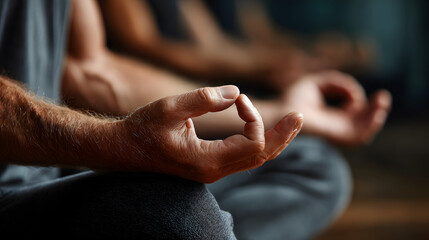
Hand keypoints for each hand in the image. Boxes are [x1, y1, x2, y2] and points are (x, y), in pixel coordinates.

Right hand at [116, 86, 302, 182]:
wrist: (124, 150)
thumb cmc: (142, 129)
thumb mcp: (169, 108)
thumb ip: (203, 99)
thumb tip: (235, 92)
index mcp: (206, 161)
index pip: (252, 142)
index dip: (253, 116)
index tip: (236, 99)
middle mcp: (213, 171)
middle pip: (261, 156)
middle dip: (282, 135)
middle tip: (299, 116)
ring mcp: (212, 171)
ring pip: (254, 159)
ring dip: (273, 139)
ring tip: (290, 123)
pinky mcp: (209, 165)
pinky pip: (242, 157)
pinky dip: (257, 141)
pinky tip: (262, 128)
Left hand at [282, 71, 390, 145]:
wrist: (282, 111)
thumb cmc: (294, 98)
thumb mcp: (318, 83)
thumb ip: (337, 82)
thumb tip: (353, 92)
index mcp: (334, 117)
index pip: (357, 114)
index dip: (367, 103)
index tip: (361, 92)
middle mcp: (337, 127)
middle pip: (365, 122)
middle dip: (377, 109)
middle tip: (383, 96)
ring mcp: (337, 133)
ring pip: (364, 131)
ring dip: (376, 117)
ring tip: (381, 102)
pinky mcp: (335, 136)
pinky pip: (358, 137)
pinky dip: (369, 126)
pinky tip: (374, 114)